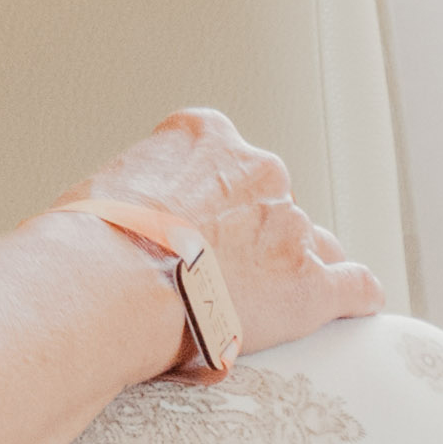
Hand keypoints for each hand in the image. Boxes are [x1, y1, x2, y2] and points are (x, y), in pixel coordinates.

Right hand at [86, 108, 387, 362]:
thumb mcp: (101, 191)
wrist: (107, 287)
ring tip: (260, 304)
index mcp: (207, 137)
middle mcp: (259, 170)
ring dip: (288, 269)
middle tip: (209, 277)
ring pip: (309, 243)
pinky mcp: (309, 283)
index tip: (188, 228)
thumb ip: (134, 197)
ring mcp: (289, 226)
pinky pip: (353, 286)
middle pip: (268, 202)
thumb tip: (123, 231)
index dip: (205, 199)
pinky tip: (357, 306)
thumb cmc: (85, 247)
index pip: (221, 156)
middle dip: (247, 236)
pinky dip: (355, 296)